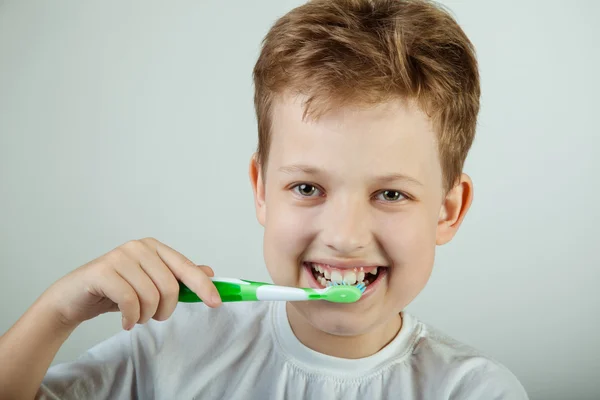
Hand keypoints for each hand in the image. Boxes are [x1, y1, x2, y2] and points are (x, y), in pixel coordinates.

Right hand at [44, 237, 219, 329]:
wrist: (74, 297)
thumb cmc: (115, 291)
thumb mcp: (149, 285)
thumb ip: (177, 277)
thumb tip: (209, 272)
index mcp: (154, 247)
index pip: (186, 267)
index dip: (203, 286)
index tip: (216, 303)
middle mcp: (138, 247)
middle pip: (170, 286)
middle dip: (165, 309)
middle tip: (153, 317)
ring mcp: (119, 256)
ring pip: (151, 296)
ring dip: (146, 316)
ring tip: (136, 317)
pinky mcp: (103, 271)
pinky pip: (130, 301)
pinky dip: (131, 318)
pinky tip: (125, 321)